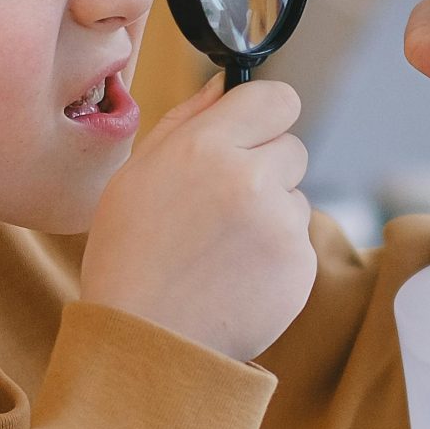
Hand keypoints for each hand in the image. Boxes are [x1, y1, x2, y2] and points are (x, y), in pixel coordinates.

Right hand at [82, 77, 315, 361]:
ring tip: (221, 250)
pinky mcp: (300, 268)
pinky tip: (235, 277)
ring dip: (271, 214)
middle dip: (266, 167)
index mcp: (205, 147)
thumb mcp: (136, 176)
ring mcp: (280, 226)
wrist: (144, 342)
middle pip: (292, 147)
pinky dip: (275, 257)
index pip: (277, 98)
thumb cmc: (130, 255)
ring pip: (296, 198)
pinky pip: (299, 243)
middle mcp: (250, 179)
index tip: (254, 131)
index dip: (266, 114)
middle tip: (221, 206)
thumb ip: (186, 121)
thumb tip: (225, 86)